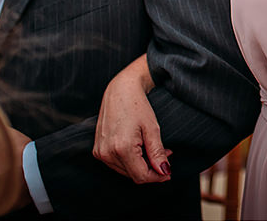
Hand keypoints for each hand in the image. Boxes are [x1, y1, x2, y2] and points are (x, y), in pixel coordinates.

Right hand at [93, 60, 171, 183]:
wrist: (120, 89)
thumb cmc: (137, 105)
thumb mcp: (152, 128)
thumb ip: (157, 153)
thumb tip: (164, 171)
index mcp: (122, 148)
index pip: (141, 176)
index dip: (157, 176)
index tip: (168, 171)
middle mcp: (107, 152)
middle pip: (133, 175)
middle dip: (151, 169)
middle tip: (165, 155)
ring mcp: (100, 152)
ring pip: (125, 170)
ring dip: (141, 165)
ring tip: (153, 149)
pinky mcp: (98, 149)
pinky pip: (116, 163)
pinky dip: (130, 160)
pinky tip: (140, 148)